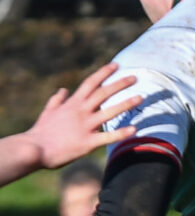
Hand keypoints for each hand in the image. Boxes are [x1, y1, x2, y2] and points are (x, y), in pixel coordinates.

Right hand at [26, 63, 141, 168]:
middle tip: (135, 77)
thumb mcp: (47, 112)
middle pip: (103, 93)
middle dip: (120, 84)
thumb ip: (57, 100)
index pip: (90, 83)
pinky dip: (121, 133)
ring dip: (126, 104)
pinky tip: (135, 129)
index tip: (116, 65)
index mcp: (72, 104)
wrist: (33, 150)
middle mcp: (80, 112)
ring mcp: (85, 126)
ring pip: (109, 112)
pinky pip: (108, 137)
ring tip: (141, 97)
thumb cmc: (40, 133)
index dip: (104, 73)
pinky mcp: (87, 142)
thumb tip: (63, 89)